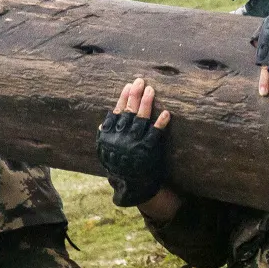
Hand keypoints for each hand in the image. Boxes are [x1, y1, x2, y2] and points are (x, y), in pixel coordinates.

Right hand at [98, 76, 170, 206]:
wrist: (133, 187)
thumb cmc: (120, 167)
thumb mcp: (105, 154)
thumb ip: (104, 138)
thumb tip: (102, 124)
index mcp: (109, 138)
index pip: (116, 113)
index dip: (122, 98)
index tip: (127, 86)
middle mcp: (120, 140)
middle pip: (128, 112)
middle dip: (134, 94)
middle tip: (140, 81)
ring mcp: (134, 145)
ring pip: (141, 120)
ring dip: (146, 103)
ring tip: (151, 90)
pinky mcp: (149, 151)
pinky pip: (155, 135)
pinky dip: (160, 123)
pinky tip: (166, 113)